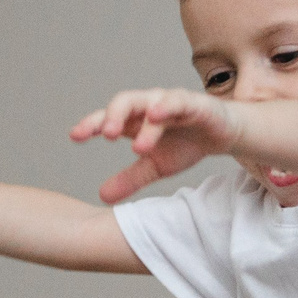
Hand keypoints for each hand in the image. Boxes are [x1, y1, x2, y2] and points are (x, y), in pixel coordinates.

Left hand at [69, 88, 243, 203]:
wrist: (222, 136)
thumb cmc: (185, 144)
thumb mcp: (155, 167)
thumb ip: (130, 179)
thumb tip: (102, 197)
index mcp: (135, 120)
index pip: (107, 119)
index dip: (90, 125)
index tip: (75, 136)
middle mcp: (148, 107)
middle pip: (124, 103)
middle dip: (112, 116)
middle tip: (106, 135)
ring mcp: (169, 102)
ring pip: (149, 103)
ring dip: (141, 118)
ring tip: (135, 143)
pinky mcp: (193, 103)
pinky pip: (177, 101)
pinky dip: (166, 106)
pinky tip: (157, 115)